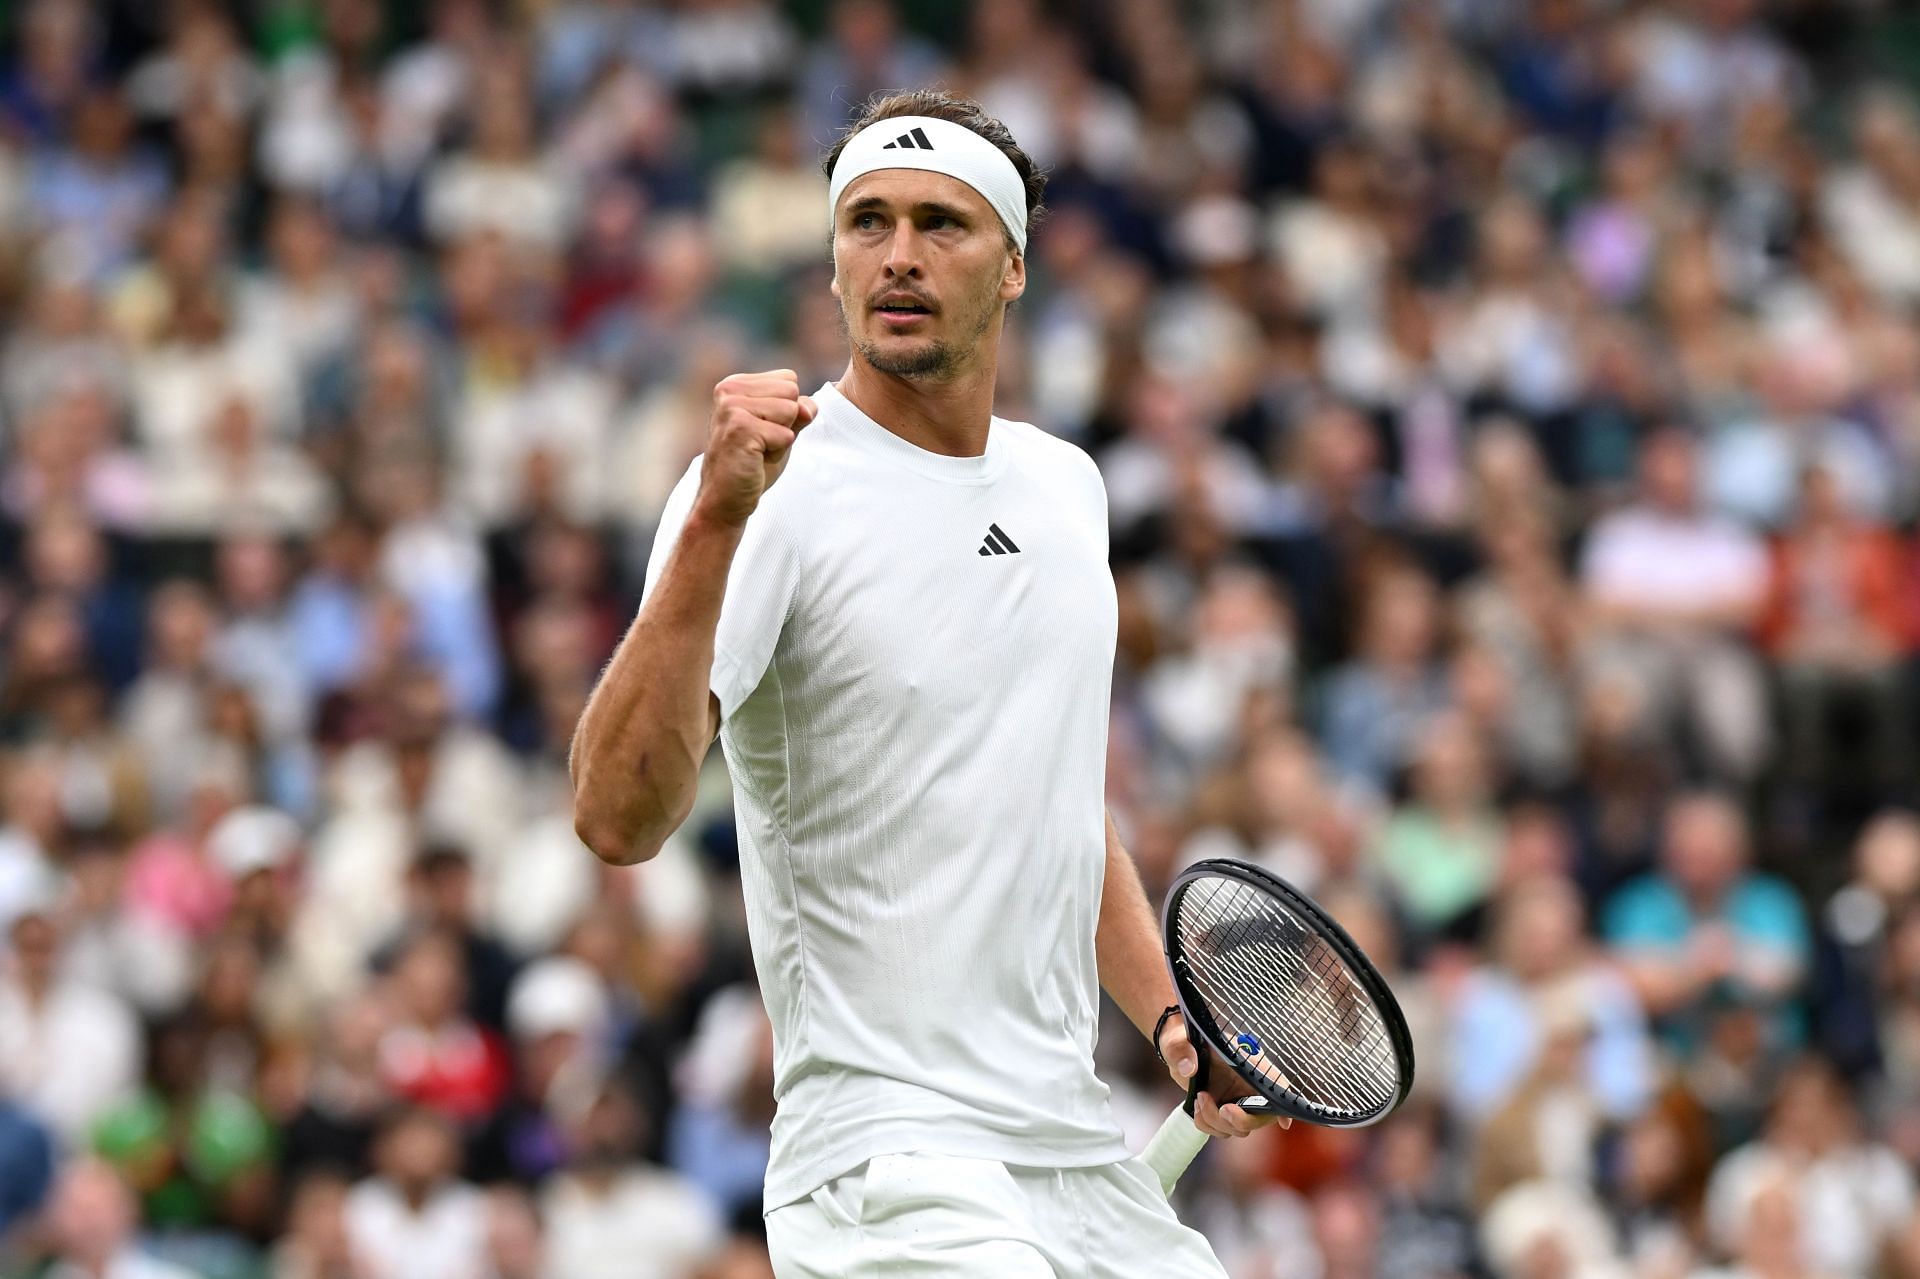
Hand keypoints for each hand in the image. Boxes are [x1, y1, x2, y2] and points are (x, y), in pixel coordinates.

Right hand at [693, 369, 818, 527]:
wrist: (725, 498)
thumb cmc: (752, 463)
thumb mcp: (781, 430)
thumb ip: (799, 411)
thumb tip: (809, 407)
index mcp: (736, 384)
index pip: (789, 379)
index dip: (786, 409)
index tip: (763, 429)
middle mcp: (730, 390)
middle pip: (792, 391)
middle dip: (785, 422)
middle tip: (761, 443)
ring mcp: (732, 407)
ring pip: (791, 410)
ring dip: (781, 438)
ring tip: (757, 450)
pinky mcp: (740, 429)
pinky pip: (786, 434)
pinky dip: (777, 451)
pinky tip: (754, 459)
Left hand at [1157, 1011, 1290, 1138]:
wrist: (1176, 1051)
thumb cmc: (1183, 1040)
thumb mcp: (1178, 1041)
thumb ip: (1182, 1051)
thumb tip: (1188, 1069)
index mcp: (1246, 1062)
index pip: (1274, 1082)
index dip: (1283, 1101)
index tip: (1283, 1120)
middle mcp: (1247, 1084)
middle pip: (1260, 1116)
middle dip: (1240, 1119)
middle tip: (1222, 1109)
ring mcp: (1237, 1100)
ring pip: (1238, 1128)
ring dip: (1215, 1121)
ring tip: (1200, 1097)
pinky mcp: (1224, 1111)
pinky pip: (1222, 1131)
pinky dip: (1207, 1125)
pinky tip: (1197, 1107)